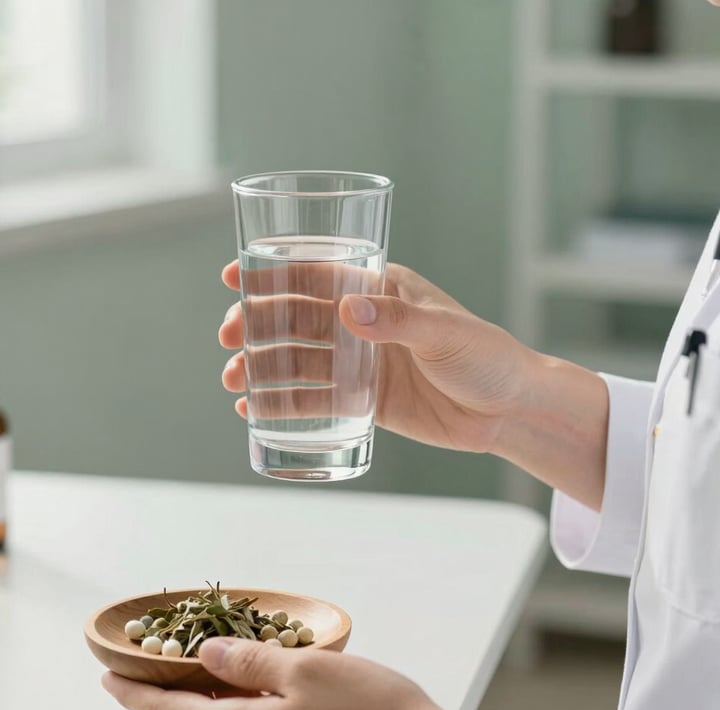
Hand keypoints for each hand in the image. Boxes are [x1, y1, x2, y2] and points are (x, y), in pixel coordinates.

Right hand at [219, 260, 532, 453]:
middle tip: (228, 338)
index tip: (234, 276)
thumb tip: (349, 310)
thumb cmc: (486, 357)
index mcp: (380, 290)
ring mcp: (360, 362)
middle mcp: (363, 323)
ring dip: (262, 366)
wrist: (507, 410)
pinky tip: (256, 409)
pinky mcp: (362, 400)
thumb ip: (398, 322)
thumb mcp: (445, 333)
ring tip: (233, 380)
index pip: (318, 274)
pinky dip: (284, 402)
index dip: (274, 273)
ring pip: (298, 360)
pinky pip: (315, 399)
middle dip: (257, 324)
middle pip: (296, 318)